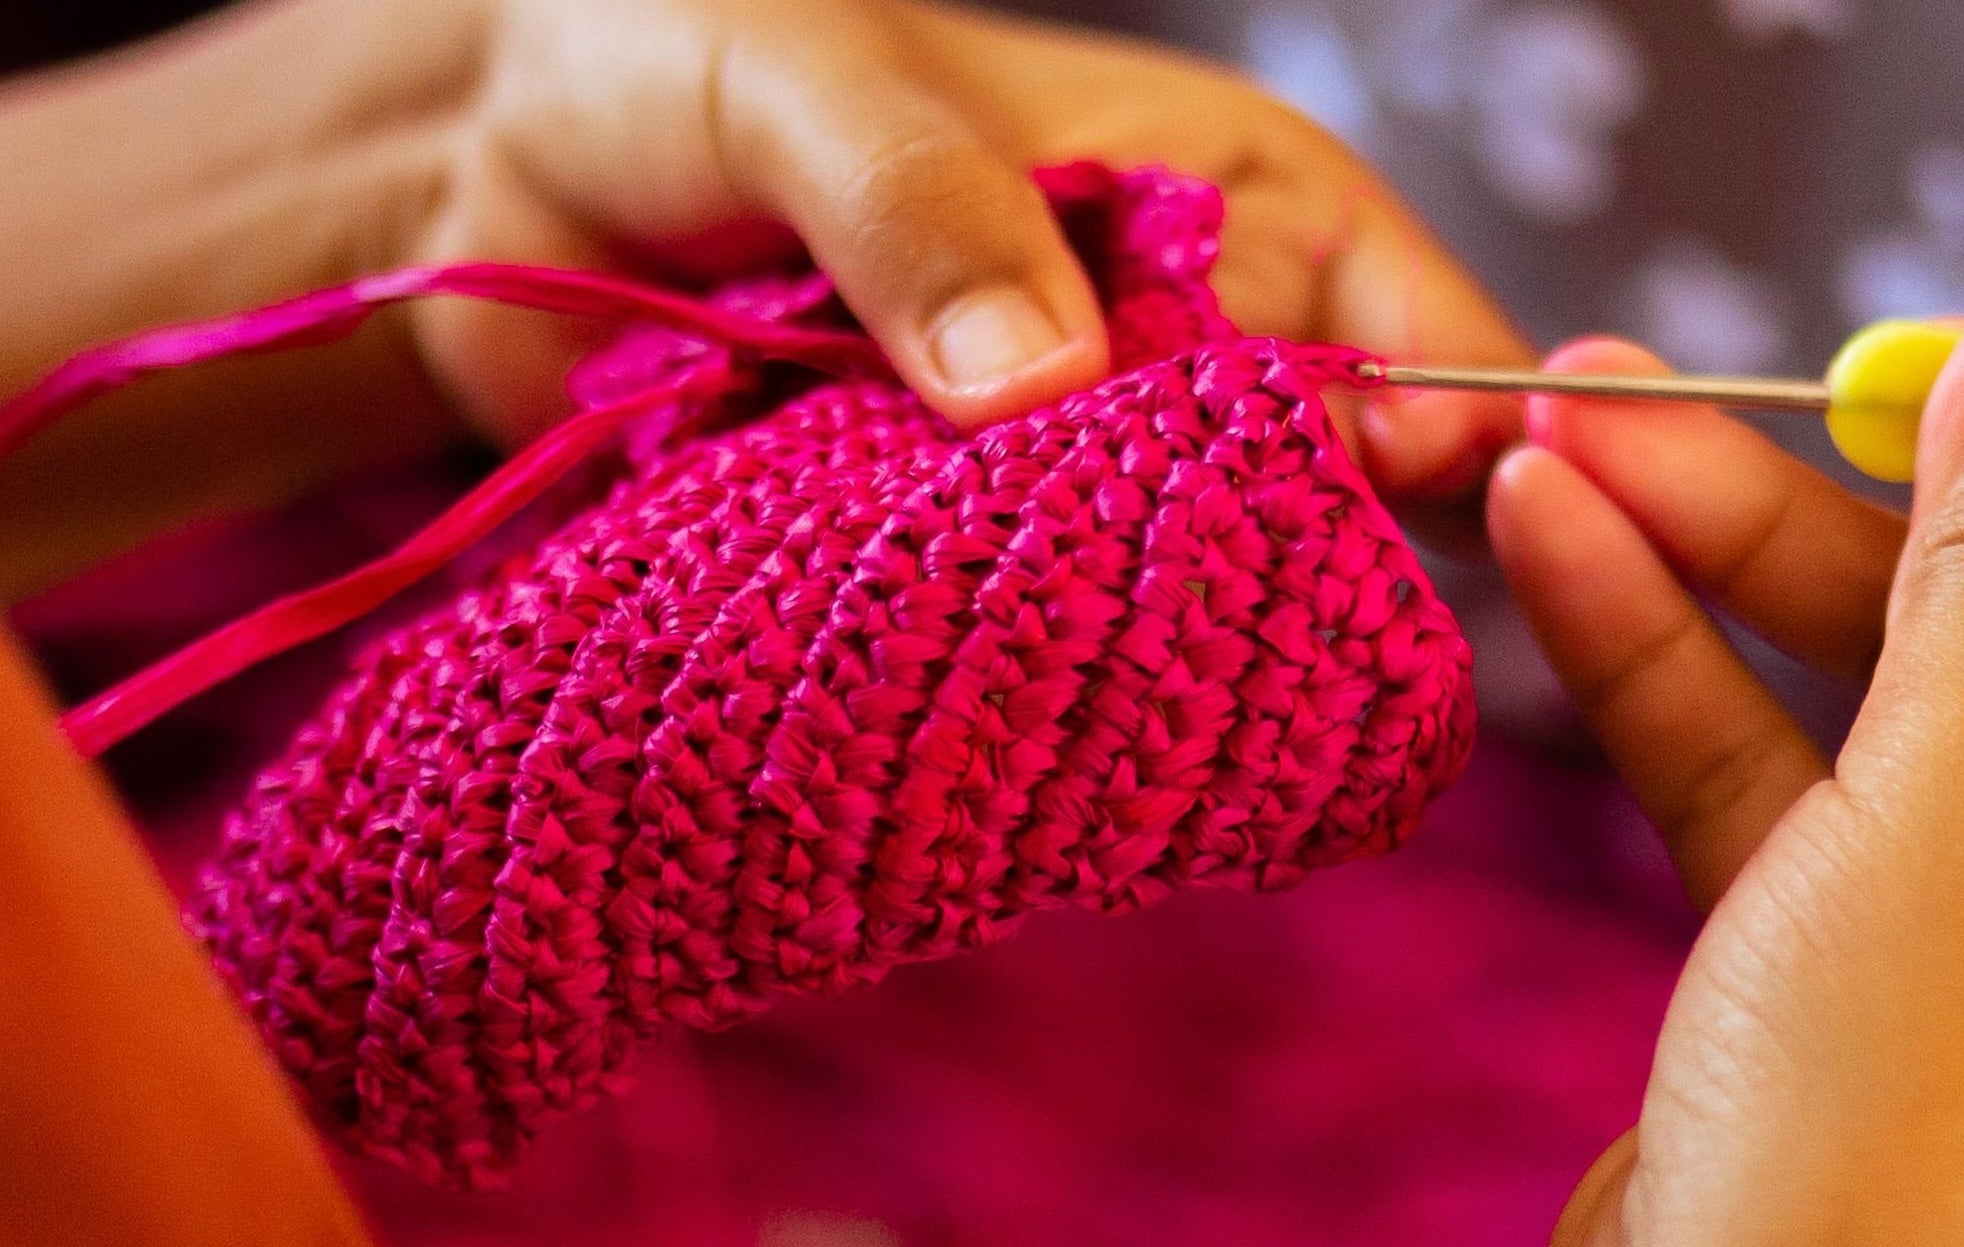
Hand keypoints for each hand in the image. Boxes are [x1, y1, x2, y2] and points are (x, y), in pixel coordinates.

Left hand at [0, 0, 1526, 593]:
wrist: (484, 169)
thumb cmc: (664, 59)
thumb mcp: (807, 88)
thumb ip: (924, 204)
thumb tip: (1044, 382)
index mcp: (1190, 180)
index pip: (1372, 306)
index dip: (1416, 408)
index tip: (1405, 499)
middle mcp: (1145, 326)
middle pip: (1291, 471)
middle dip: (1288, 551)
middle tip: (1243, 631)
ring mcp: (1042, 449)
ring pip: (1159, 569)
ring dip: (1148, 634)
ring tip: (1140, 704)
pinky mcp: (938, 536)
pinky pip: (1018, 619)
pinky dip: (1020, 667)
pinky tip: (1022, 720)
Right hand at [1488, 335, 1963, 1244]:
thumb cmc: (1885, 1143)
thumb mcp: (1937, 830)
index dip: (1952, 440)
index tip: (1850, 354)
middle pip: (1937, 600)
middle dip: (1762, 478)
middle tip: (1595, 378)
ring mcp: (1932, 893)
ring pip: (1819, 669)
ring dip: (1667, 550)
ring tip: (1536, 444)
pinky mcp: (1805, 943)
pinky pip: (1734, 758)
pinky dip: (1631, 653)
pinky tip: (1544, 554)